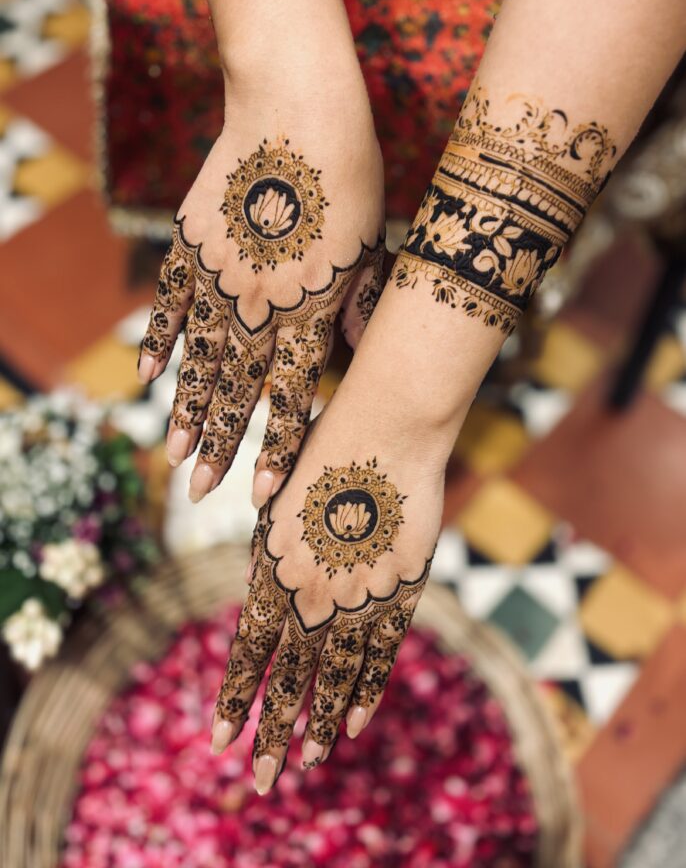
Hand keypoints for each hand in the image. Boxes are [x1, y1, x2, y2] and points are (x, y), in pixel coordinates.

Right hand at [138, 75, 384, 505]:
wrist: (297, 105)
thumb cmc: (350, 174)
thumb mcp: (370, 244)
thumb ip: (357, 302)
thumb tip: (351, 347)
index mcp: (309, 304)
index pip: (290, 394)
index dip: (276, 445)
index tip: (262, 491)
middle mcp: (259, 300)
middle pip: (236, 387)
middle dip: (222, 444)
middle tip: (201, 490)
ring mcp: (218, 273)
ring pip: (198, 356)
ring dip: (187, 407)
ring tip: (176, 450)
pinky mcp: (191, 242)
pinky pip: (170, 302)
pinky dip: (160, 338)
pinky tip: (151, 374)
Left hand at [210, 396, 445, 793]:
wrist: (386, 426)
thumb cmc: (325, 451)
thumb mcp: (279, 502)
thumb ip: (269, 556)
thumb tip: (256, 599)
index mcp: (274, 569)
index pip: (249, 652)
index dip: (234, 699)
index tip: (218, 743)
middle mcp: (314, 591)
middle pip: (291, 680)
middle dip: (273, 735)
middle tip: (262, 781)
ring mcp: (360, 594)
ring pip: (337, 677)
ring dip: (320, 724)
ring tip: (307, 761)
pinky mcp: (401, 589)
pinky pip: (382, 655)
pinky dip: (367, 691)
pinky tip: (354, 723)